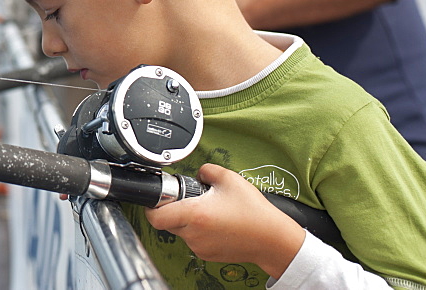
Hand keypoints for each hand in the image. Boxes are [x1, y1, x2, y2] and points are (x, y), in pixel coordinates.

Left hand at [145, 164, 304, 277]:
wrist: (272, 239)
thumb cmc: (254, 212)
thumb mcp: (229, 179)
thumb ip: (206, 170)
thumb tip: (198, 173)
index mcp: (194, 215)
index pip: (155, 216)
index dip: (152, 205)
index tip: (158, 198)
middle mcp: (193, 234)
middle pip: (167, 221)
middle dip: (174, 209)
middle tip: (190, 200)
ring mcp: (200, 247)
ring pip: (181, 231)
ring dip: (188, 220)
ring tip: (209, 211)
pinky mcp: (208, 255)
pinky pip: (194, 240)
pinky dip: (199, 231)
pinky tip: (215, 223)